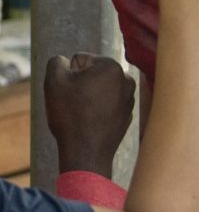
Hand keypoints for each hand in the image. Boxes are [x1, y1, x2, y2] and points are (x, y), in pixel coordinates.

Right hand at [44, 53, 135, 177]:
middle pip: (91, 73)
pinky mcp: (128, 113)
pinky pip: (106, 105)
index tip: (71, 91)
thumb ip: (57, 61)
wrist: (87, 151)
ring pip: (98, 89)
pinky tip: (92, 122)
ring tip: (84, 113)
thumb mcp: (54, 80)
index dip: (69, 74)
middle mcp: (127, 79)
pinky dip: (98, 110)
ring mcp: (130, 97)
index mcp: (112, 66)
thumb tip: (66, 61)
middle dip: (81, 84)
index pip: (80, 59)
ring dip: (89, 96)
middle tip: (76, 103)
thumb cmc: (70, 114)